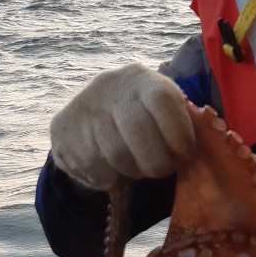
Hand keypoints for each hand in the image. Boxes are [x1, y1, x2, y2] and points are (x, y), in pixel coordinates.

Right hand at [50, 61, 194, 189]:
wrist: (94, 110)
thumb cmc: (143, 116)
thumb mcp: (164, 109)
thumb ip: (180, 124)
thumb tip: (194, 153)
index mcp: (141, 78)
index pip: (163, 101)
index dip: (178, 133)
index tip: (184, 154)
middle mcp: (109, 86)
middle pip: (138, 133)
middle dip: (156, 162)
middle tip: (162, 170)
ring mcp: (82, 106)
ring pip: (116, 155)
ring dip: (132, 171)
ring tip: (137, 167)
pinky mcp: (62, 129)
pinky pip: (93, 167)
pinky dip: (109, 177)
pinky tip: (113, 169)